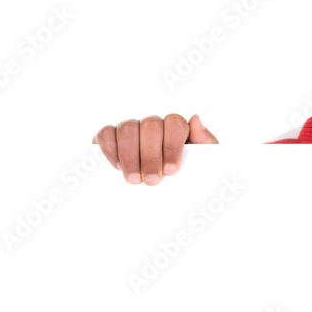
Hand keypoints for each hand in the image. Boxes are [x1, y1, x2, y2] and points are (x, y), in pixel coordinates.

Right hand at [92, 114, 217, 184]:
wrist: (168, 192)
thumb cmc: (185, 172)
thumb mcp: (201, 161)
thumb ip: (204, 141)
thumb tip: (195, 119)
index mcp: (176, 127)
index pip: (175, 124)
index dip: (172, 146)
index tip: (171, 170)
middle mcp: (153, 124)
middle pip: (150, 126)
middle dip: (151, 155)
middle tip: (152, 181)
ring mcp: (132, 127)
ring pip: (128, 128)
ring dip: (130, 155)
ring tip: (134, 179)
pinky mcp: (111, 136)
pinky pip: (107, 133)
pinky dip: (110, 148)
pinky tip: (117, 166)